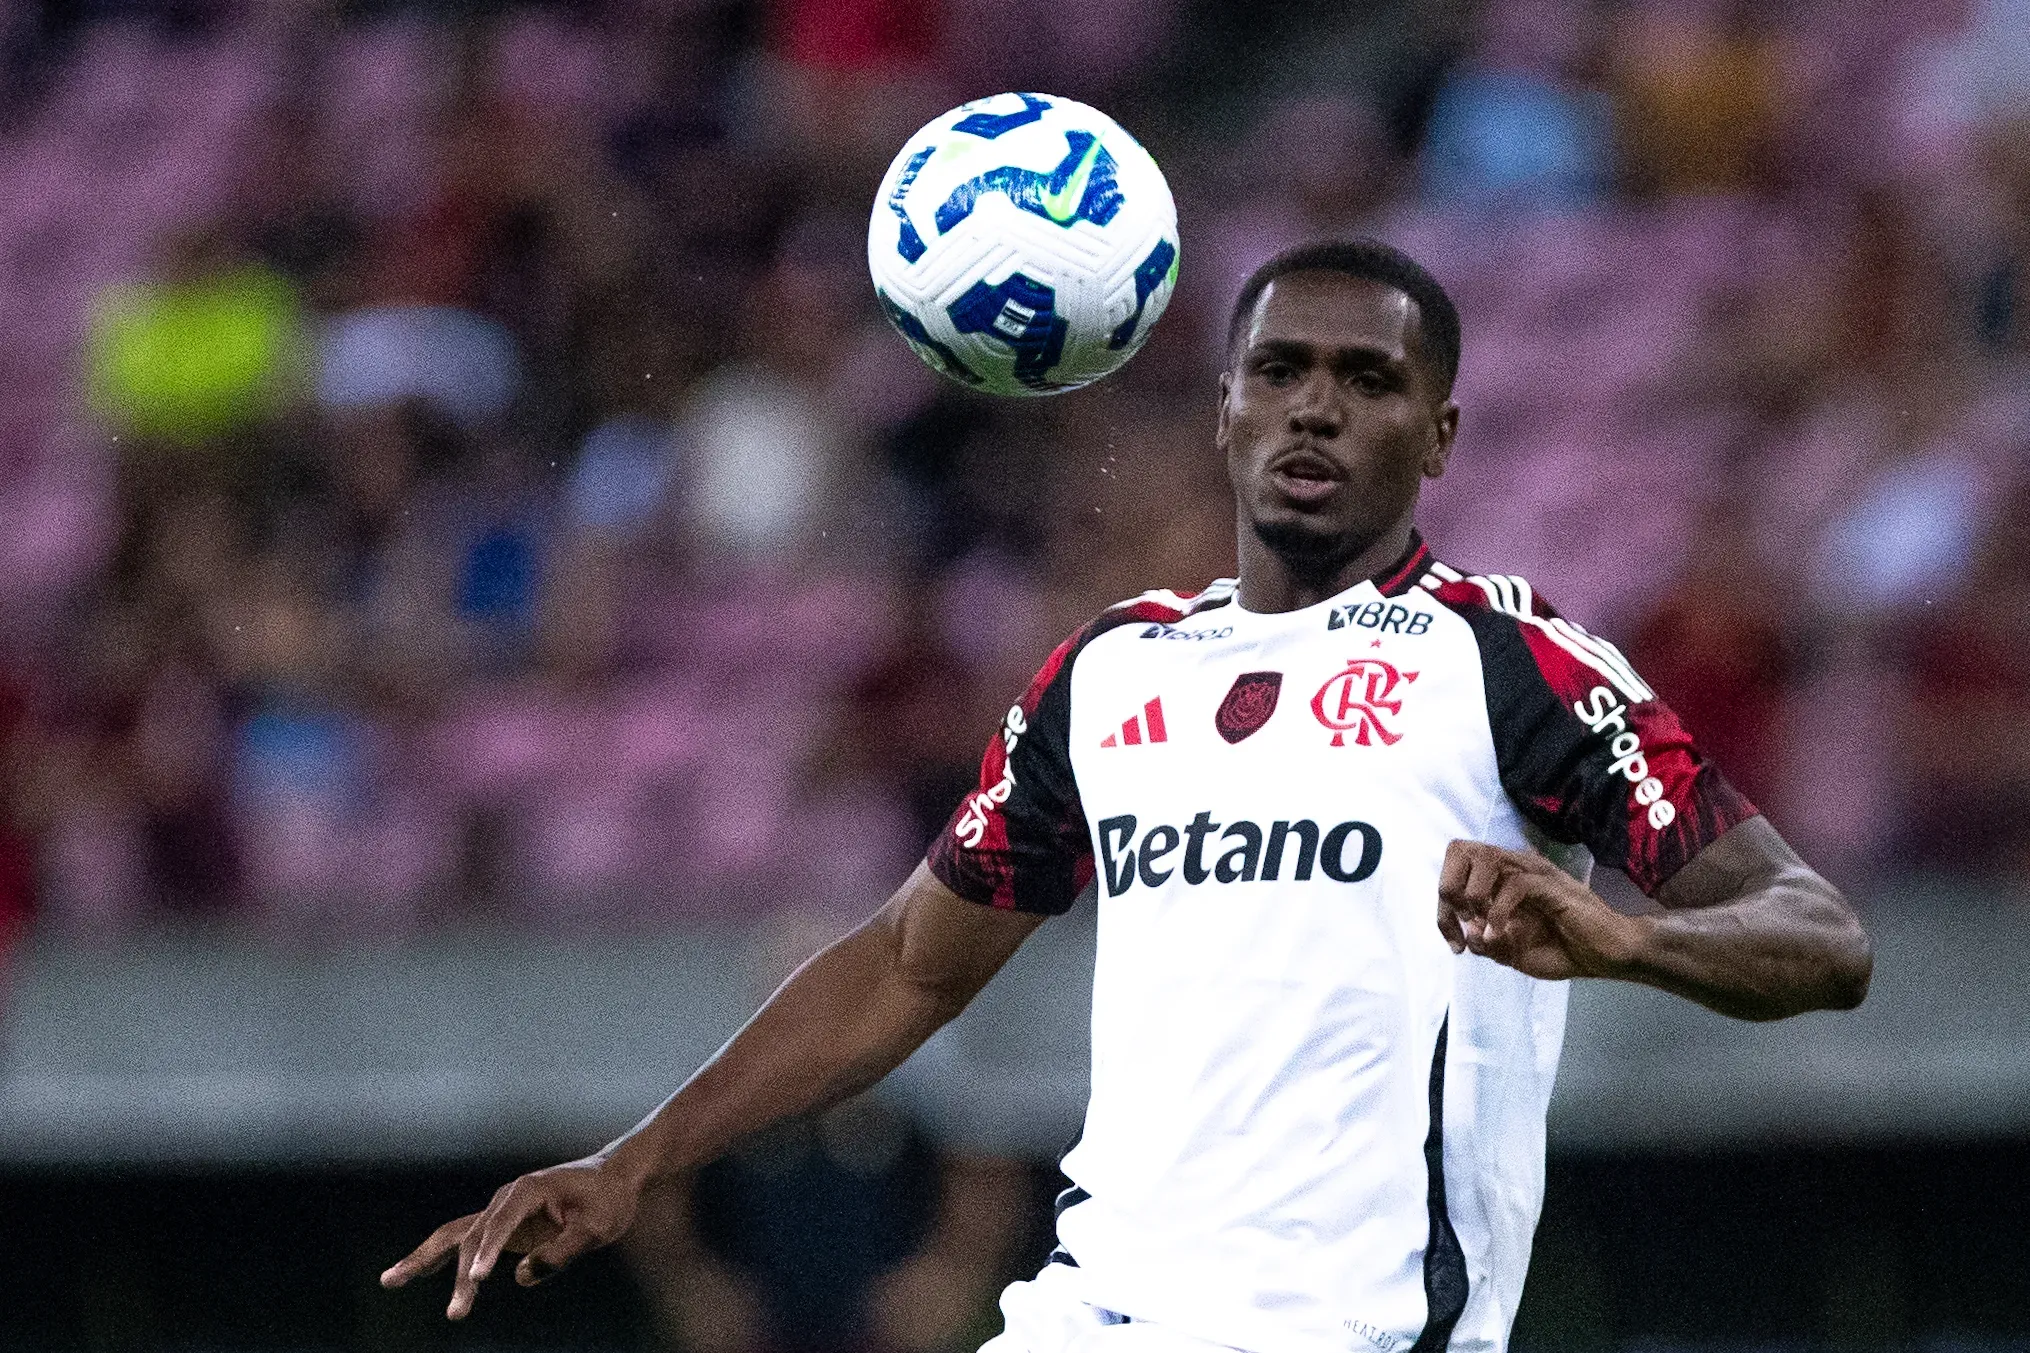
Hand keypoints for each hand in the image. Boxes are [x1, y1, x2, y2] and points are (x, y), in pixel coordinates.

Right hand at [380, 1156, 642, 1318]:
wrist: (615, 1178)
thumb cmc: (609, 1200)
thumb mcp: (597, 1228)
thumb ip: (562, 1252)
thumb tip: (522, 1277)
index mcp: (529, 1190)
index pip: (501, 1224)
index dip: (487, 1252)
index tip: (477, 1280)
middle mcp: (507, 1197)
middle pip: (470, 1235)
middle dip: (453, 1271)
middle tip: (455, 1313)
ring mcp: (501, 1211)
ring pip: (457, 1236)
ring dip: (425, 1260)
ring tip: (389, 1281)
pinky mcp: (503, 1226)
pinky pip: (467, 1242)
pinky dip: (441, 1258)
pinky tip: (417, 1273)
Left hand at [1436, 840, 1643, 981]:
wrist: (1606, 957)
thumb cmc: (1563, 950)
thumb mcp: (1512, 953)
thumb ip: (1486, 942)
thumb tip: (1468, 930)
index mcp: (1502, 878)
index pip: (1455, 867)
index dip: (1442, 904)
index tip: (1454, 943)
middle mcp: (1515, 867)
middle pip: (1462, 849)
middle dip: (1449, 888)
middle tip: (1462, 924)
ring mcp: (1535, 873)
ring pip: (1486, 856)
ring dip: (1472, 893)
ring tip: (1480, 923)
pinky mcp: (1552, 885)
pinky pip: (1515, 883)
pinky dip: (1498, 910)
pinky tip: (1499, 933)